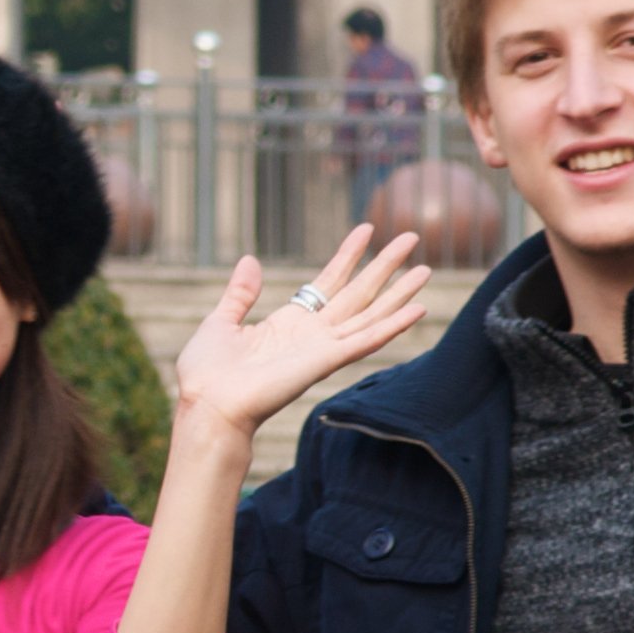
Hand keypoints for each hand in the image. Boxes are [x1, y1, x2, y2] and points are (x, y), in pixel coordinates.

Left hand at [165, 226, 431, 445]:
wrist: (206, 404)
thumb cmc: (207, 373)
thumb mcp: (221, 321)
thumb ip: (240, 294)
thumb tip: (250, 260)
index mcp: (289, 324)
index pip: (328, 281)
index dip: (348, 255)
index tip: (366, 228)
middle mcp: (313, 335)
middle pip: (359, 293)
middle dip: (385, 266)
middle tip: (411, 238)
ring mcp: (323, 348)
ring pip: (371, 314)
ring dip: (399, 292)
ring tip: (427, 269)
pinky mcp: (326, 361)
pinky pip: (367, 340)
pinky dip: (393, 325)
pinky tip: (418, 309)